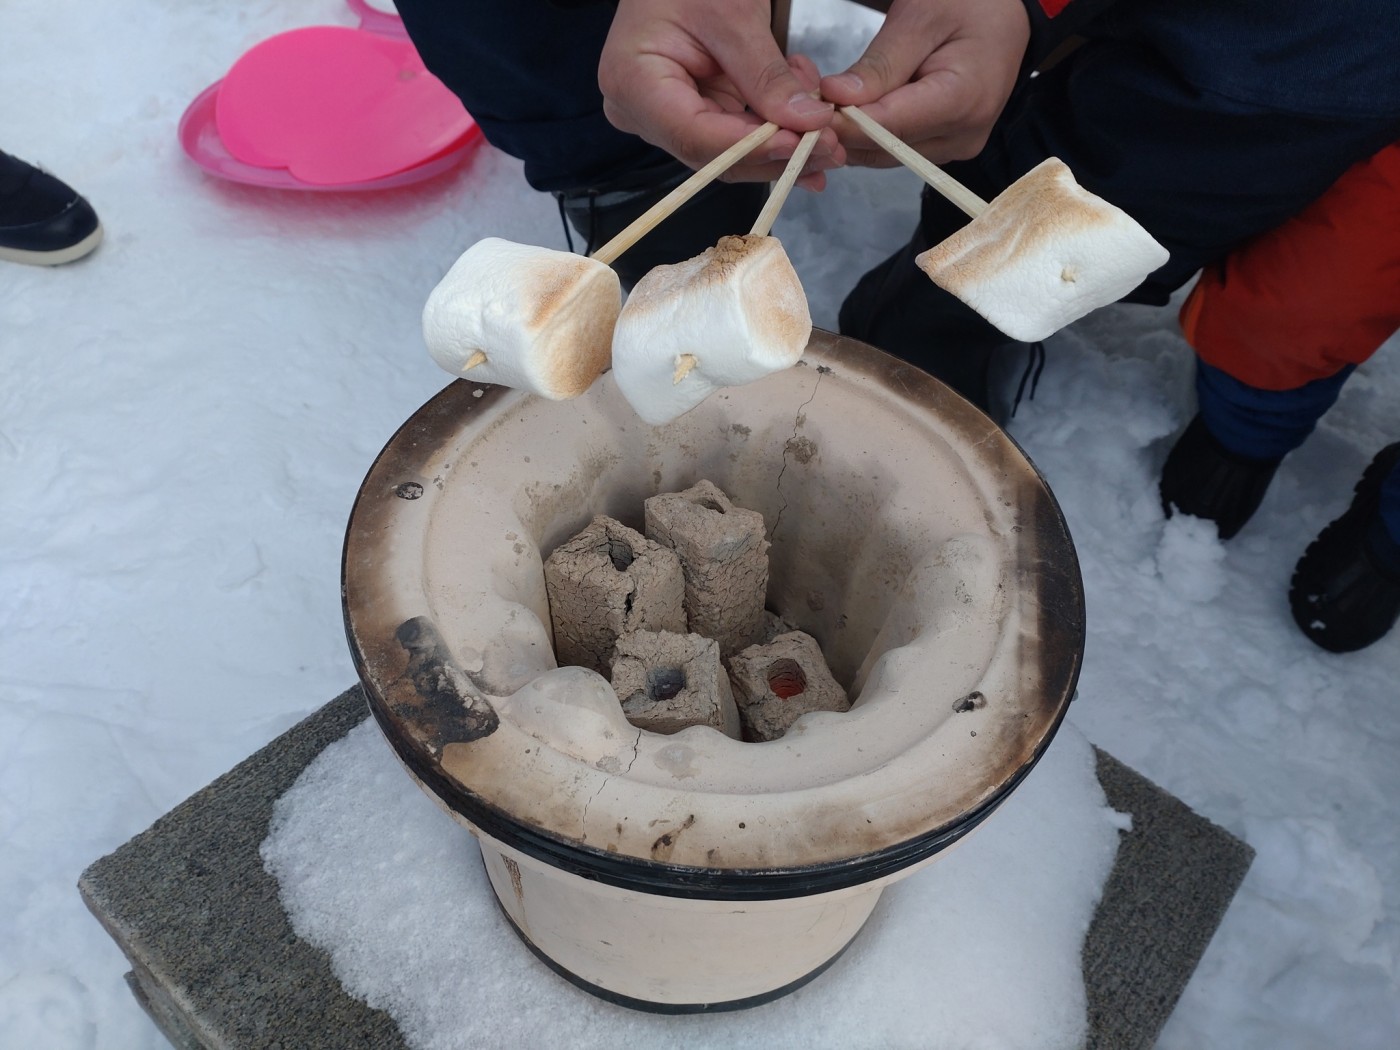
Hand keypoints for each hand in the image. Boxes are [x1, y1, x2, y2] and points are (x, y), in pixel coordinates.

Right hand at [599, 0, 845, 188]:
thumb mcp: (733, 15)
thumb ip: (766, 75)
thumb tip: (808, 123)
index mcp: (633, 83)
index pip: (694, 135)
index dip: (751, 148)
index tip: (801, 143)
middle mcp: (641, 112)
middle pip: (713, 154)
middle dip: (775, 153)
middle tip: (829, 147)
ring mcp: (665, 118)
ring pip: (729, 153)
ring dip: (782, 143)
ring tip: (825, 126)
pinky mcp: (692, 114)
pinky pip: (735, 135)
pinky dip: (773, 128)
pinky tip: (806, 116)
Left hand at [821, 0, 1029, 166]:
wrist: (1005, 15)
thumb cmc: (971, 4)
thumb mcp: (921, 17)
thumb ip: (881, 63)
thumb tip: (837, 98)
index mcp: (964, 100)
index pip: (889, 129)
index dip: (843, 123)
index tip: (808, 108)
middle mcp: (962, 136)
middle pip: (883, 150)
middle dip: (841, 129)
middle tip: (807, 101)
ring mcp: (954, 147)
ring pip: (882, 156)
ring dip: (850, 134)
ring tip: (826, 100)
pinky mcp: (943, 147)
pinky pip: (894, 149)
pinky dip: (867, 133)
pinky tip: (852, 107)